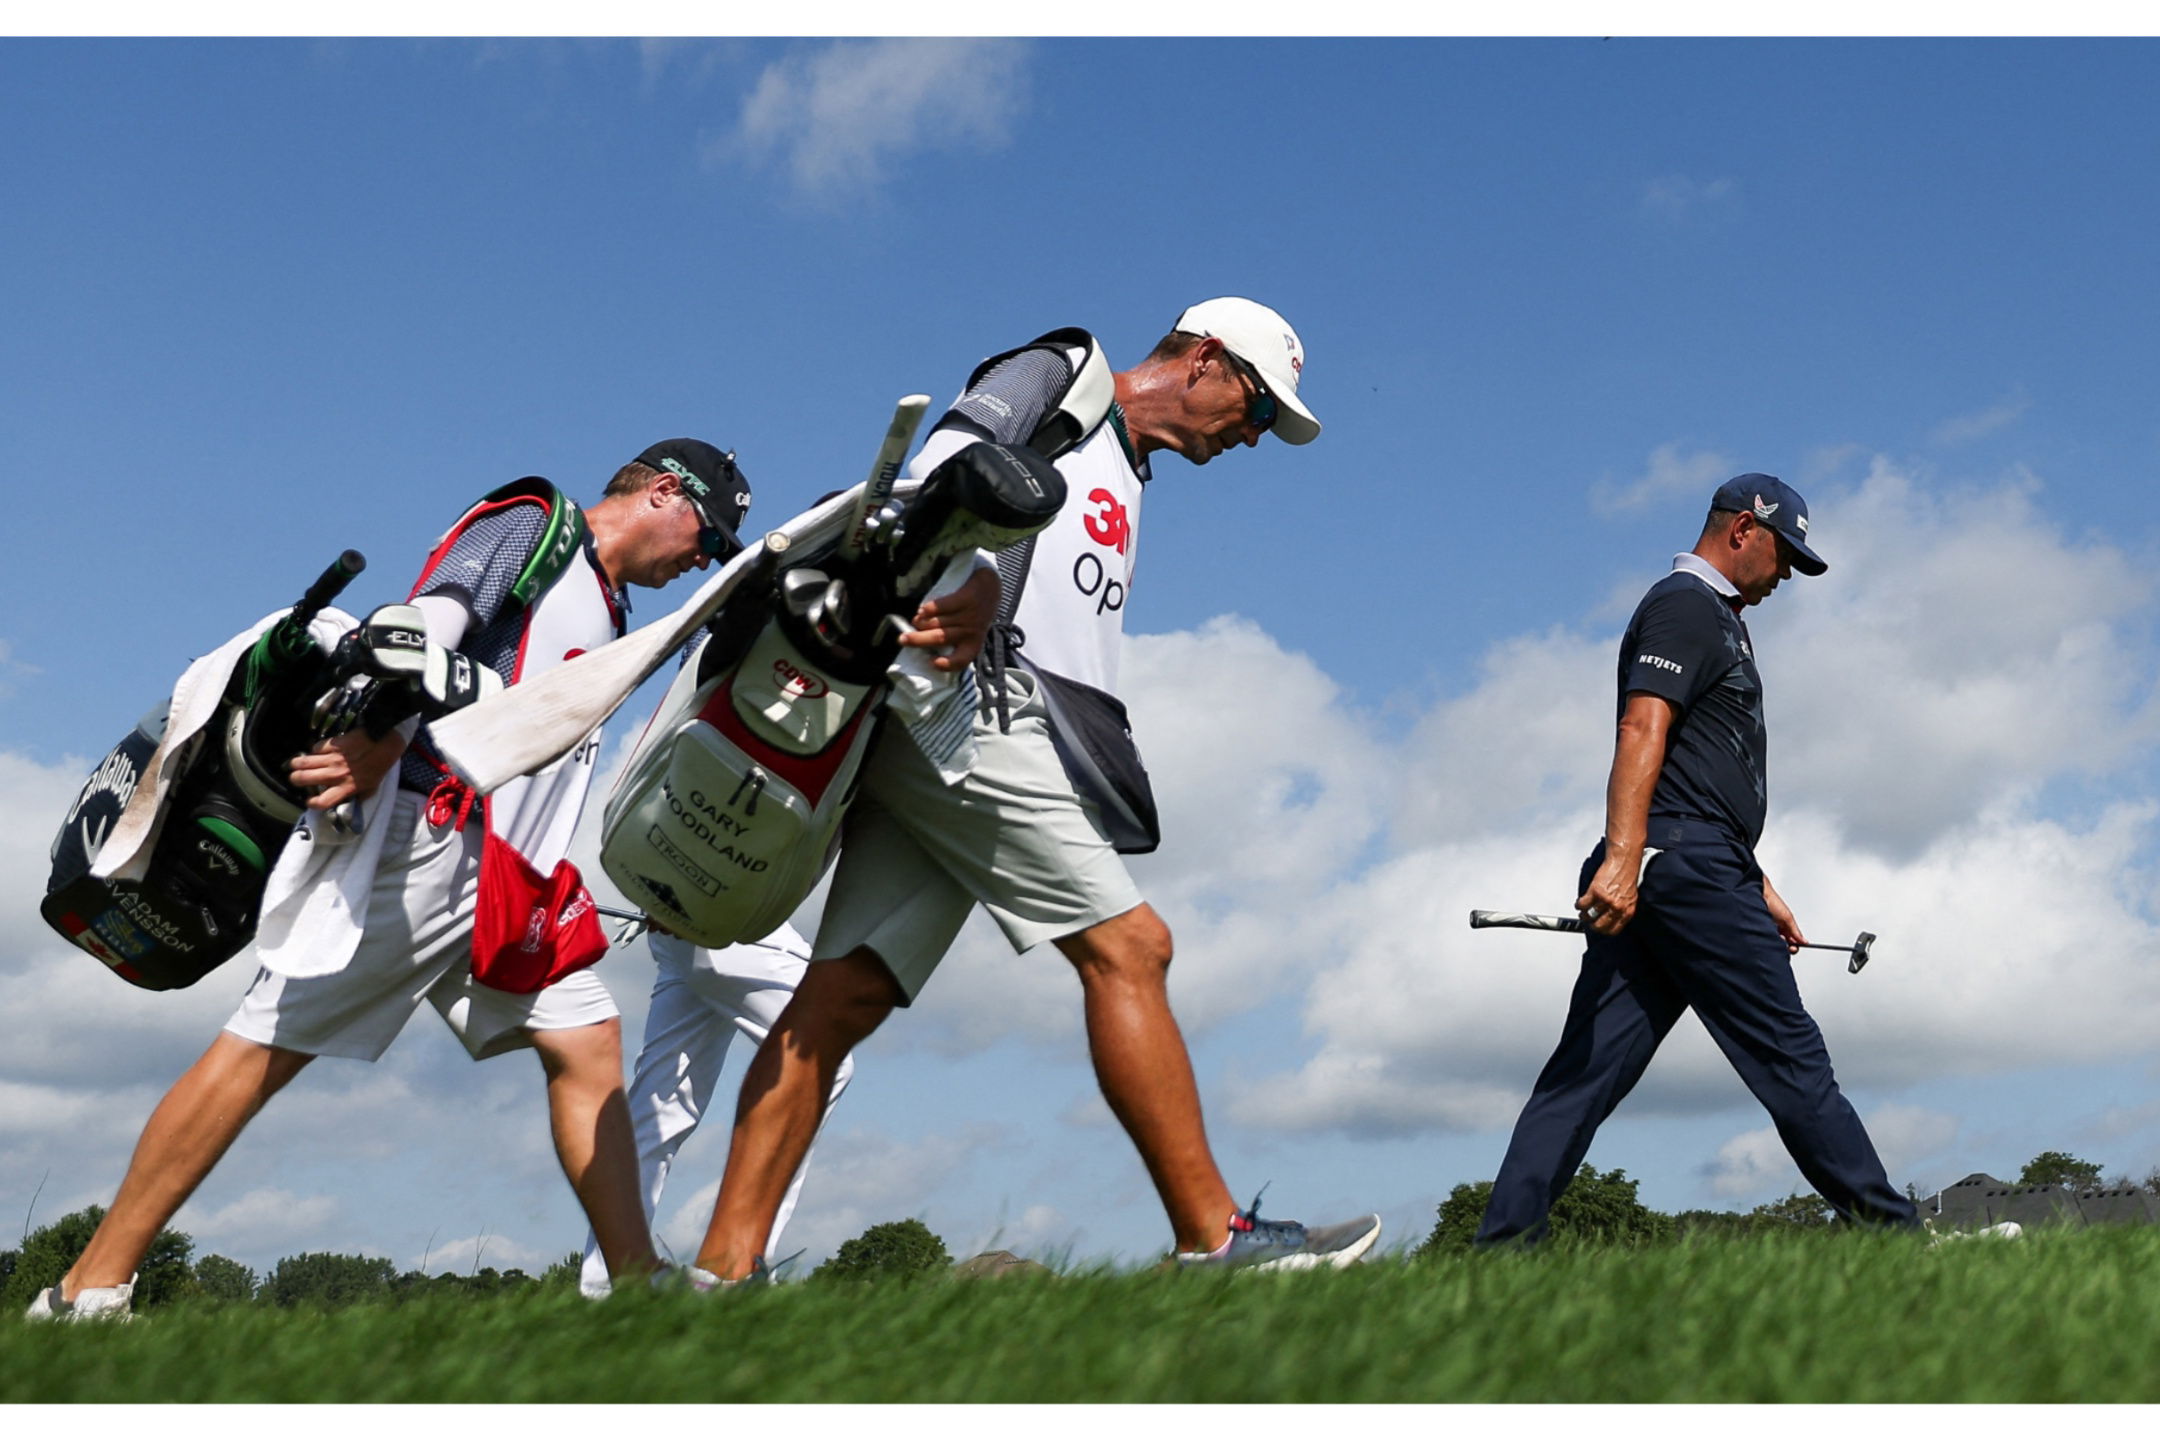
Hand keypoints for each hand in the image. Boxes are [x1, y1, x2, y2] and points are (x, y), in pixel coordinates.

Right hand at [290, 729, 408, 809]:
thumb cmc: (380, 765)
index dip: (312, 803)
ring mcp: (332, 759)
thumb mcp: (372, 787)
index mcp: (347, 788)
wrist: (385, 742)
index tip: (310, 800)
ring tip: (296, 765)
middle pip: (303, 779)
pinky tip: (318, 751)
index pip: (322, 802)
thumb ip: (358, 796)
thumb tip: (348, 804)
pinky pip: (315, 748)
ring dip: (296, 764)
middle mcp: (336, 775)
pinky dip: (314, 750)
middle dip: (295, 779)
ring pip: (303, 762)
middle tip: (297, 778)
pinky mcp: (332, 744)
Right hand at [898, 564, 999, 671]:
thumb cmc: (975, 615)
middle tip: (902, 639)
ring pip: (938, 622)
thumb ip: (954, 641)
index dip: (947, 665)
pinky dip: (928, 609)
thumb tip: (923, 648)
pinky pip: (941, 606)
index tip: (932, 662)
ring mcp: (968, 615)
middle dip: (918, 640)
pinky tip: (922, 610)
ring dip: (922, 622)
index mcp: (972, 644)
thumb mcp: (970, 632)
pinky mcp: (965, 599)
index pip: (962, 660)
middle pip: (940, 638)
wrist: (990, 586)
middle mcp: (971, 631)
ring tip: (916, 621)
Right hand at [1576, 849, 1641, 934]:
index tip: (1599, 929)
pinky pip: (1583, 904)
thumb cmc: (1628, 876)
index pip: (1613, 930)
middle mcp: (1616, 908)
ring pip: (1589, 915)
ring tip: (1583, 912)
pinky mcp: (1595, 891)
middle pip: (1599, 926)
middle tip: (1588, 921)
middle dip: (1592, 925)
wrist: (1624, 861)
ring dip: (1583, 915)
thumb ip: (1623, 909)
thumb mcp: (1631, 897)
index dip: (1603, 931)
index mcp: (1627, 911)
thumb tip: (1614, 917)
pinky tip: (1580, 903)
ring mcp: (1605, 900)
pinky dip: (1579, 904)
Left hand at [1762, 875, 1805, 953]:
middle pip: (1783, 944)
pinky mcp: (1758, 930)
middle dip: (1785, 945)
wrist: (1758, 894)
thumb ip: (1795, 931)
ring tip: (1774, 934)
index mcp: (1786, 927)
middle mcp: (1777, 929)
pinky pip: (1763, 939)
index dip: (1794, 946)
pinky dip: (1766, 939)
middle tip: (1783, 942)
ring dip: (1775, 941)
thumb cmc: (1772, 901)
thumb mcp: (1787, 917)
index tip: (1793, 948)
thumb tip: (1804, 941)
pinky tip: (1766, 934)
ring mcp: (1767, 930)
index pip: (1792, 941)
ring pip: (1773, 942)